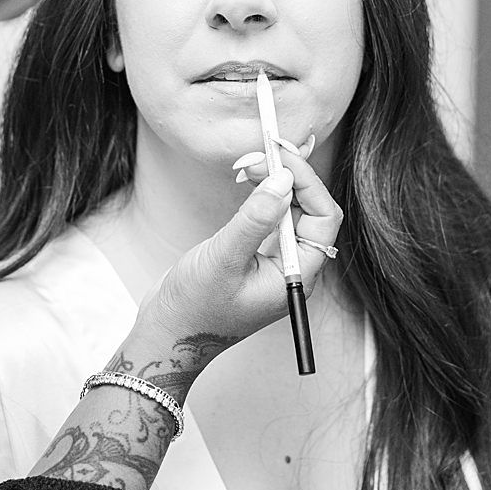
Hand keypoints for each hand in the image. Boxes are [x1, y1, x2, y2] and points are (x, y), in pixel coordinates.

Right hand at [121, 148, 342, 391]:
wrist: (167, 335)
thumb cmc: (194, 307)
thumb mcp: (223, 259)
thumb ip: (255, 219)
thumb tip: (283, 179)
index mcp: (296, 276)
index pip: (323, 218)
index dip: (306, 183)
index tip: (280, 156)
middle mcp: (291, 270)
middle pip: (310, 213)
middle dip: (290, 179)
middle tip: (261, 154)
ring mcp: (273, 265)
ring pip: (290, 215)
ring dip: (275, 185)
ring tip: (251, 165)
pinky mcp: (253, 259)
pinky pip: (271, 222)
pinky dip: (262, 199)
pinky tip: (247, 185)